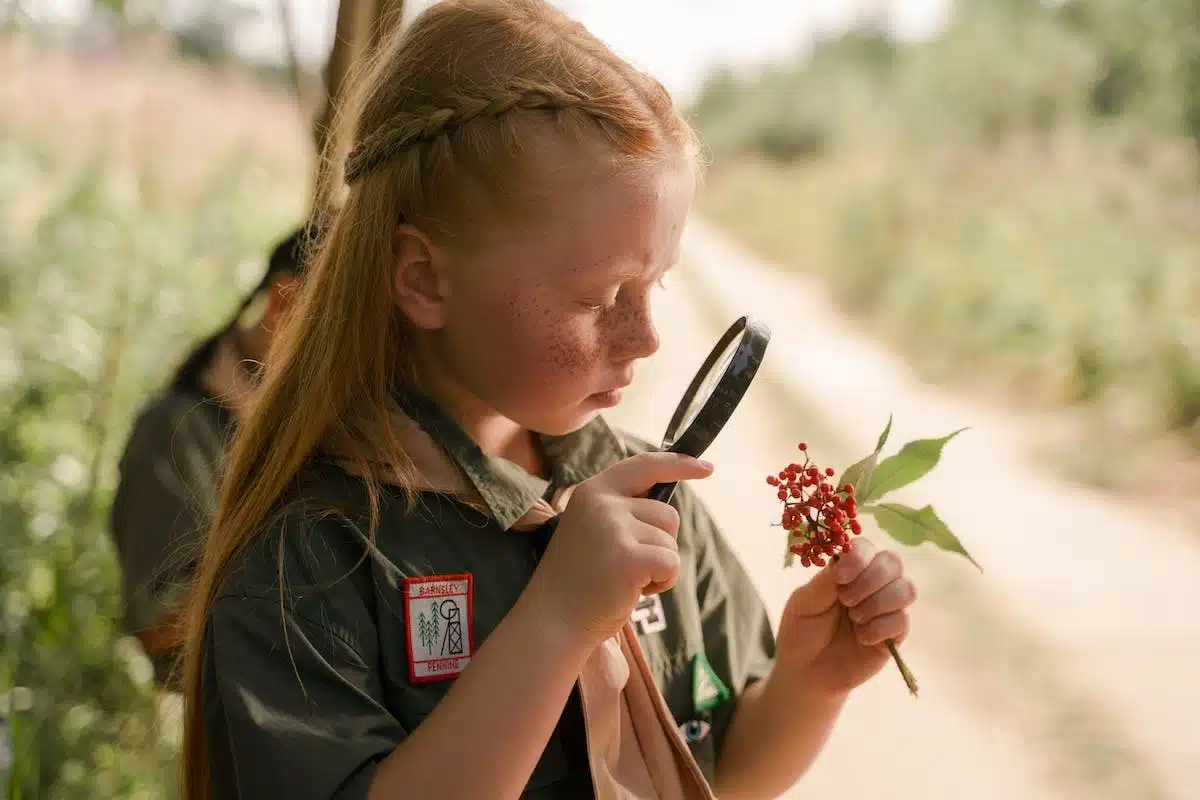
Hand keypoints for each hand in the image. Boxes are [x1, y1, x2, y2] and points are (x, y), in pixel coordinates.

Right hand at [524, 452, 713, 645]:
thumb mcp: (593, 529)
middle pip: (667, 513)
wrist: (554, 619)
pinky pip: (672, 563)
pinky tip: (634, 591)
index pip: (645, 466)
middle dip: (661, 543)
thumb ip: (622, 510)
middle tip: (627, 564)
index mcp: (593, 491)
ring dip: (660, 564)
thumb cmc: (578, 579)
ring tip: (625, 579)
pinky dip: (664, 581)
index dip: (679, 464)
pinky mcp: (629, 558)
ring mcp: (614, 529)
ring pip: (671, 541)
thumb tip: (667, 506)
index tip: (706, 467)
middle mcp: (603, 503)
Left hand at [775, 537, 915, 697]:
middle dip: (871, 579)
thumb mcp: (804, 602)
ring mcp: (886, 608)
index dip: (859, 558)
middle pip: (893, 562)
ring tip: (854, 618)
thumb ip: (825, 581)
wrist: (806, 671)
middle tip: (845, 600)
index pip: (866, 548)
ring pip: (906, 589)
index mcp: (848, 570)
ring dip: (878, 602)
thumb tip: (844, 562)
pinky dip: (880, 628)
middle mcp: (872, 584)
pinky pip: (903, 620)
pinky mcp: (895, 635)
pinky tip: (862, 638)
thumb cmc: (802, 630)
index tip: (840, 577)